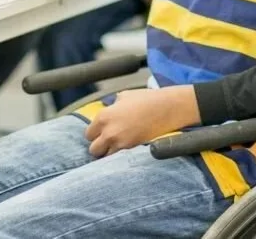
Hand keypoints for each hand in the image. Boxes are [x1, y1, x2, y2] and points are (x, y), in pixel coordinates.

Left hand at [84, 86, 200, 157]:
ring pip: (106, 157)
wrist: (167, 109)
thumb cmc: (145, 100)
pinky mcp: (134, 150)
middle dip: (99, 147)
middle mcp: (109, 132)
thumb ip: (111, 106)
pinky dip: (120, 157)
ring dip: (110, 154)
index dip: (95, 135)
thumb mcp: (122, 97)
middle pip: (93, 149)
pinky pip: (120, 159)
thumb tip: (109, 110)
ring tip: (118, 148)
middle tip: (107, 143)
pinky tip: (125, 151)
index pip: (88, 134)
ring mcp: (121, 143)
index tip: (100, 134)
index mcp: (103, 117)